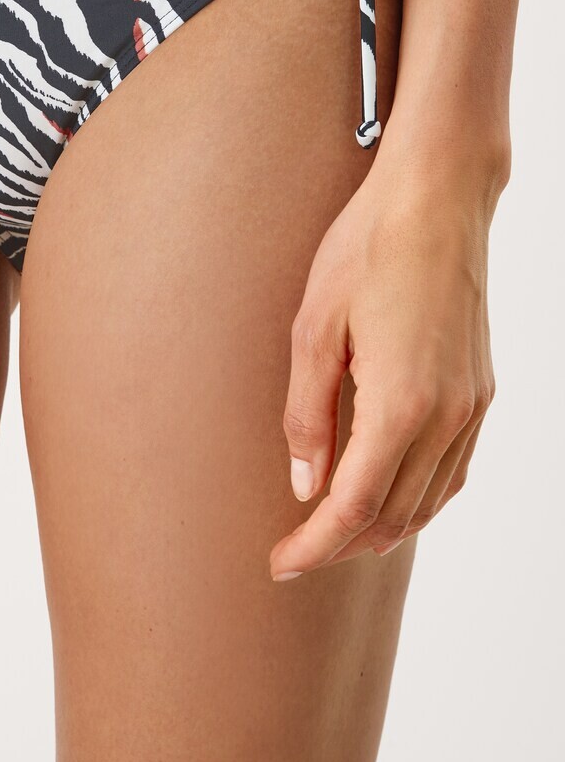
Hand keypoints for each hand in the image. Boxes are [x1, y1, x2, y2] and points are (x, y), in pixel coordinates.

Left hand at [270, 156, 499, 579]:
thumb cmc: (367, 249)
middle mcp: (447, 416)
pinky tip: (391, 495)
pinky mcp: (482, 389)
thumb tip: (305, 485)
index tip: (279, 564)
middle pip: (394, 514)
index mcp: (402, 405)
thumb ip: (307, 416)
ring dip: (382, 527)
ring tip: (334, 535)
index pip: (354, 507)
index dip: (314, 545)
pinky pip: (454, 469)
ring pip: (430, 499)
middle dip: (342, 544)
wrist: (438, 197)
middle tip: (295, 551)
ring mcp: (472, 405)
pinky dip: (420, 498)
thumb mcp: (313, 329)